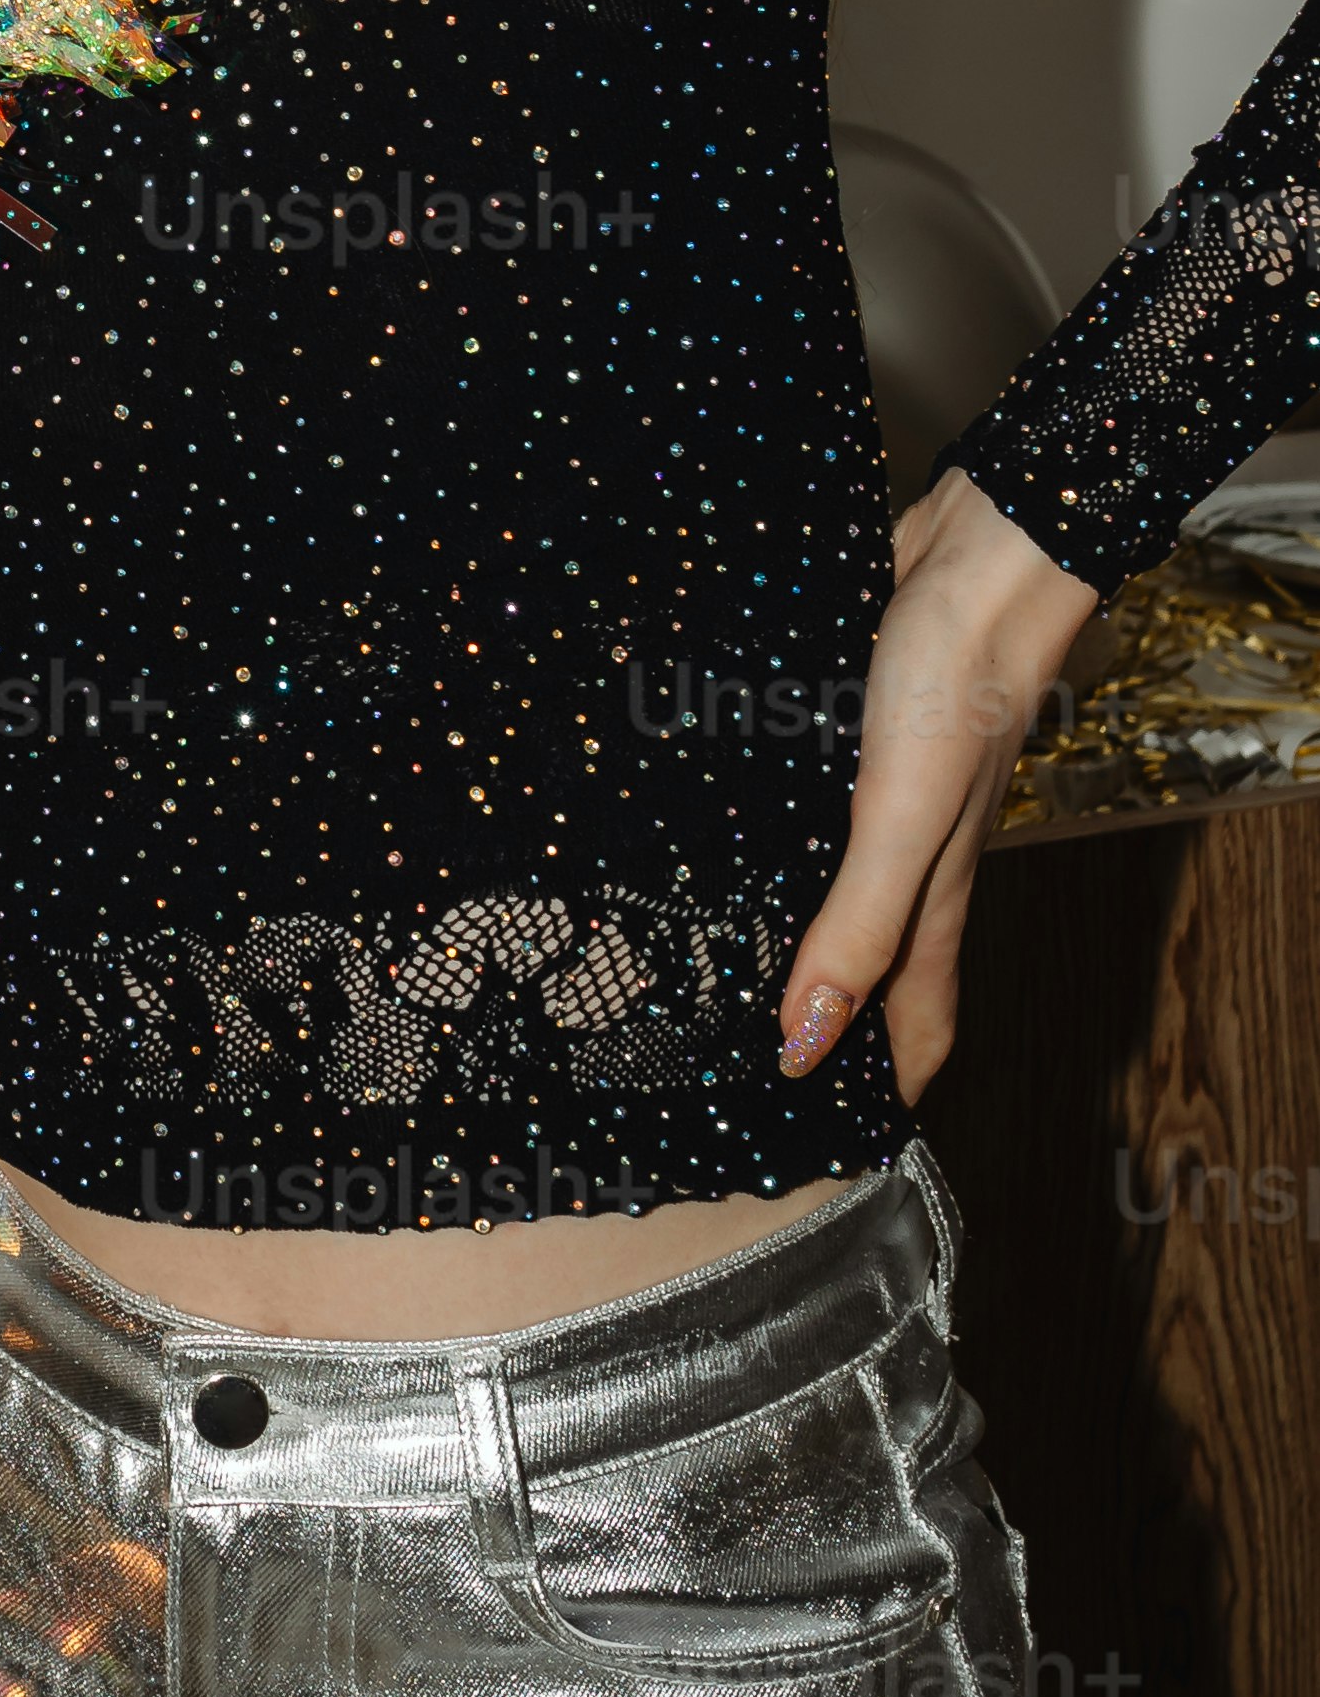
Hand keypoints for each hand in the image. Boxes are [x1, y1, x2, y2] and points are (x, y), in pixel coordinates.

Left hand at [776, 466, 1105, 1103]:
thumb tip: (805, 1046)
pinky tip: (720, 834)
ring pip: (840, 887)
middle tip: (751, 1065)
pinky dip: (776, 843)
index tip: (831, 1143)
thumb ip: (857, 927)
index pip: (918, 1026)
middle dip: (831, 1025)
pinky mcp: (846, 734)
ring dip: (797, 932)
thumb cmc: (954, 684)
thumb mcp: (899, 821)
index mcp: (935, 894)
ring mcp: (884, 794)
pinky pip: (810, 811)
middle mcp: (914, 855)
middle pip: (876, 967)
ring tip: (716, 966)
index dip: (885, 1090)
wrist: (980, 553)